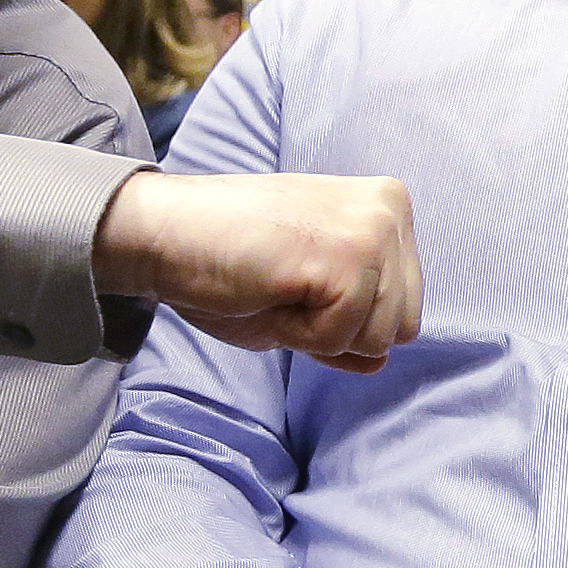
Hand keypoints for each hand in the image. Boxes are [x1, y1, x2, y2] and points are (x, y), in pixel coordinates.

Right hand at [94, 170, 422, 369]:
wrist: (162, 233)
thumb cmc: (225, 260)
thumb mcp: (303, 296)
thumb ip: (350, 324)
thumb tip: (381, 362)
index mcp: (387, 206)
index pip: (405, 307)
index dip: (343, 317)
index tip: (295, 281)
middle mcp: (390, 210)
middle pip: (402, 327)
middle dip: (339, 328)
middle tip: (283, 286)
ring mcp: (373, 231)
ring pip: (378, 338)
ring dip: (317, 332)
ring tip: (276, 286)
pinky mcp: (348, 259)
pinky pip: (341, 340)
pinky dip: (299, 336)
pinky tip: (268, 291)